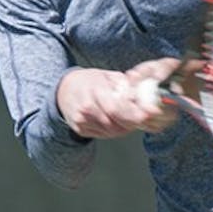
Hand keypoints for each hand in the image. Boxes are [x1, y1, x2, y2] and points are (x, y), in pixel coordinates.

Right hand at [55, 64, 178, 139]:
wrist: (63, 90)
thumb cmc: (89, 81)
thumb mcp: (107, 76)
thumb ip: (125, 85)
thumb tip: (143, 94)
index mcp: (94, 90)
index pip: (116, 108)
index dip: (134, 114)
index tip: (148, 115)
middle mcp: (86, 108)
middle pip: (115, 123)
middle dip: (133, 122)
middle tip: (145, 117)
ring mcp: (81, 121)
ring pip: (111, 132)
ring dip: (125, 127)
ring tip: (131, 117)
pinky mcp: (80, 130)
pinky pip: (103, 135)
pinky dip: (115, 130)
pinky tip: (117, 121)